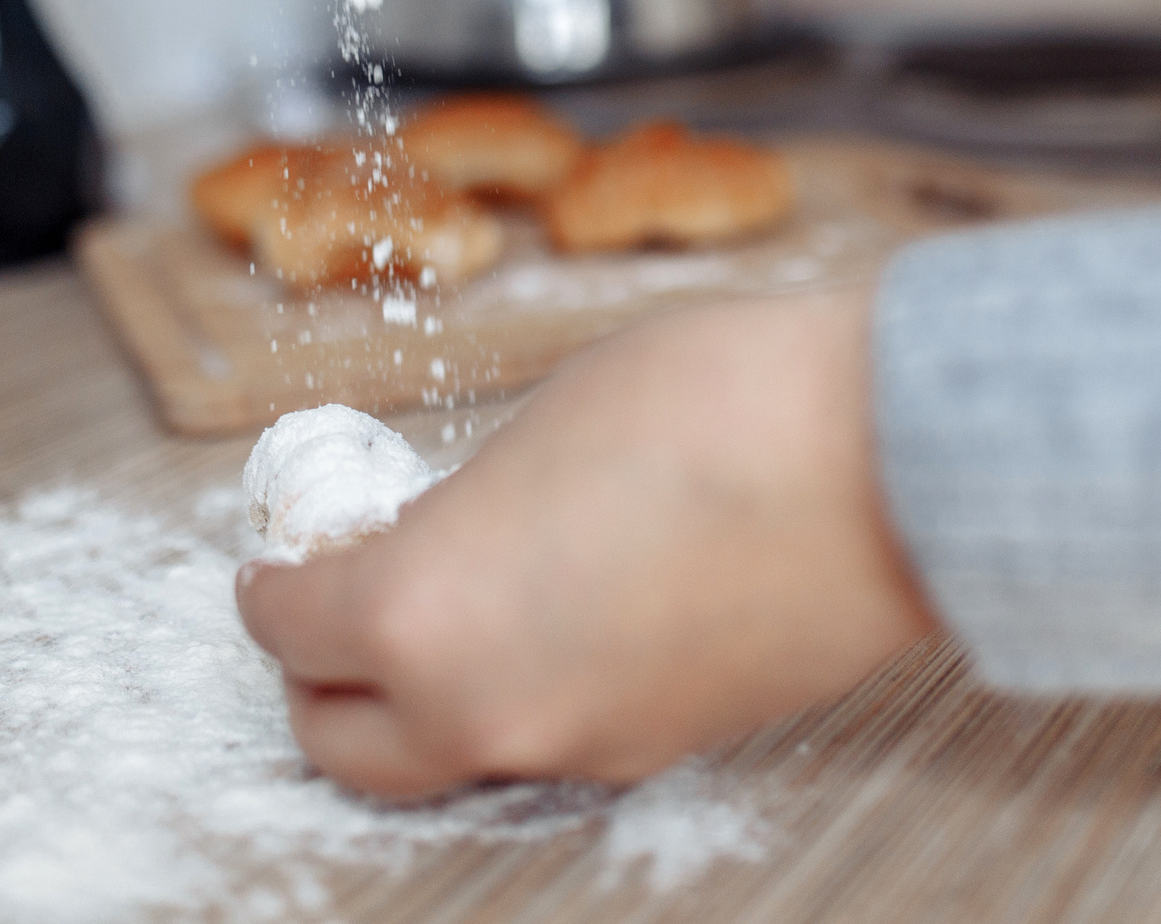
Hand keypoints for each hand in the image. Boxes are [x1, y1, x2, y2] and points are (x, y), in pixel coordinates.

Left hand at [235, 287, 940, 798]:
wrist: (888, 458)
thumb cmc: (713, 406)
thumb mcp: (534, 425)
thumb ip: (460, 508)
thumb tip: (443, 537)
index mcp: (417, 616)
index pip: (290, 629)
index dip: (273, 583)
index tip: (282, 556)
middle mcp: (484, 711)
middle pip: (346, 745)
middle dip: (324, 678)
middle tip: (337, 608)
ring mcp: (580, 745)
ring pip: (452, 754)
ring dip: (429, 695)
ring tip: (460, 601)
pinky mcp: (666, 748)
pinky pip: (553, 739)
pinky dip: (526, 695)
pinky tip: (562, 613)